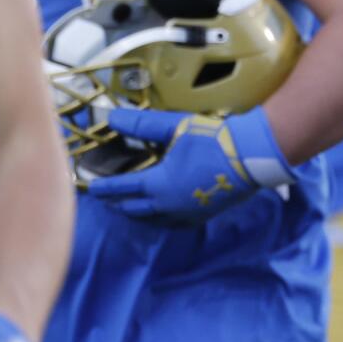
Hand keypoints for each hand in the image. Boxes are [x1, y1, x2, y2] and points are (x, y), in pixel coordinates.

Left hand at [84, 107, 296, 225]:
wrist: (251, 156)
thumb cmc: (212, 140)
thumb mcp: (175, 128)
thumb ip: (141, 125)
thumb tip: (111, 117)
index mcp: (158, 185)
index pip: (123, 188)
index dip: (105, 188)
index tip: (90, 188)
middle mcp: (168, 205)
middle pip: (135, 209)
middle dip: (119, 204)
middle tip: (107, 199)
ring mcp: (187, 213)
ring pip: (154, 220)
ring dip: (139, 214)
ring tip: (131, 209)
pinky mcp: (204, 215)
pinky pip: (175, 224)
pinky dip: (161, 220)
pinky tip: (163, 215)